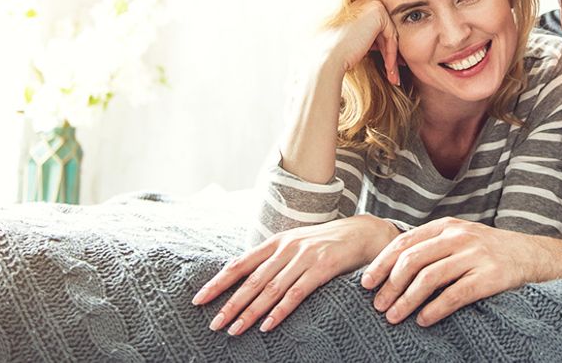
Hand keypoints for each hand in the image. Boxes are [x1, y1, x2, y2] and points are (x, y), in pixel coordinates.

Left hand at [192, 215, 397, 334]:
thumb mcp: (296, 245)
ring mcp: (304, 257)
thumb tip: (246, 278)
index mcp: (276, 242)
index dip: (218, 282)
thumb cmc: (326, 243)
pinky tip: (267, 326)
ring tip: (233, 330)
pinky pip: (297, 293)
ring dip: (250, 312)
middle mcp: (286, 248)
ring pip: (271, 289)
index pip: (240, 264)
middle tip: (214, 324)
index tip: (199, 300)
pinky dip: (280, 311)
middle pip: (252, 280)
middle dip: (230, 303)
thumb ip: (273, 259)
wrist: (363, 233)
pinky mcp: (323, 268)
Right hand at [324, 0, 399, 84]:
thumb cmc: (335, 56)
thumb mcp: (353, 44)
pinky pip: (391, 35)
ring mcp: (370, 4)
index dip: (382, 49)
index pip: (375, 30)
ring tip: (393, 76)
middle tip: (393, 73)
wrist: (327, 58)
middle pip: (384, 32)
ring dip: (391, 57)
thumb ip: (367, 40)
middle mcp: (363, 2)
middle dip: (390, 54)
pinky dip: (391, 53)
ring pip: (389, 35)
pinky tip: (389, 68)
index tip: (388, 66)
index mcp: (355, 8)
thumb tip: (383, 46)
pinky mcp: (378, 11)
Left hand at [359, 217, 545, 326]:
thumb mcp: (459, 238)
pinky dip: (435, 309)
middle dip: (390, 285)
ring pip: (429, 278)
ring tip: (394, 317)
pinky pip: (455, 294)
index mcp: (446, 227)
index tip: (366, 283)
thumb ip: (431, 246)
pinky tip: (423, 321)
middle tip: (377, 305)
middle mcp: (458, 237)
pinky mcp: (489, 276)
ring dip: (407, 300)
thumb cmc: (487, 251)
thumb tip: (390, 268)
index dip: (381, 263)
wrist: (531, 255)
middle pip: (412, 260)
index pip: (404, 243)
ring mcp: (475, 255)